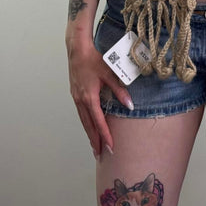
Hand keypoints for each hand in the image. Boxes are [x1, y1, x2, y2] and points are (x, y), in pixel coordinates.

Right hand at [66, 38, 133, 157]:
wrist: (77, 50)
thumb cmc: (93, 60)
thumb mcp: (109, 74)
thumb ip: (120, 91)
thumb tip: (130, 105)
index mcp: (89, 97)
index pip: (98, 122)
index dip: (105, 135)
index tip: (110, 147)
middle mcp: (80, 100)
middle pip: (88, 126)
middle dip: (95, 141)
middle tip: (100, 154)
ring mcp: (76, 98)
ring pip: (83, 121)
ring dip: (89, 134)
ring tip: (94, 146)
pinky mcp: (75, 94)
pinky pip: (81, 113)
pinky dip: (86, 123)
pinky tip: (90, 127)